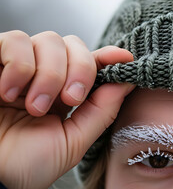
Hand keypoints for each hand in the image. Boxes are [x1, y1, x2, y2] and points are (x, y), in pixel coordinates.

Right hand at [0, 31, 134, 188]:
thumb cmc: (26, 164)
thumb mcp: (74, 140)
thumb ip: (102, 110)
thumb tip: (128, 81)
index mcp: (65, 92)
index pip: (91, 61)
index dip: (108, 56)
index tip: (124, 59)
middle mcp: (43, 74)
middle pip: (72, 44)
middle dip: (80, 70)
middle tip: (70, 99)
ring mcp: (18, 66)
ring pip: (48, 40)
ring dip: (49, 74)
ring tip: (35, 106)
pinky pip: (13, 40)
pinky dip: (20, 65)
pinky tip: (10, 93)